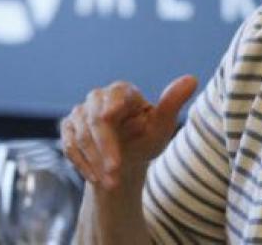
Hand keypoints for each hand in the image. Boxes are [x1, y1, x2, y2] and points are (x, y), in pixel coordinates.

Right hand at [60, 75, 196, 189]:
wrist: (126, 161)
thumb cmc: (147, 138)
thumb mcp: (162, 126)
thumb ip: (172, 104)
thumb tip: (192, 79)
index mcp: (123, 91)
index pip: (115, 94)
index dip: (111, 104)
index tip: (109, 116)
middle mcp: (99, 98)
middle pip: (96, 118)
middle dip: (105, 146)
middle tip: (115, 170)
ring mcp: (81, 113)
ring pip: (81, 135)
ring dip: (95, 161)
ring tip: (111, 182)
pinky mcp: (69, 129)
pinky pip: (70, 146)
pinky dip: (83, 164)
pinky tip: (96, 179)